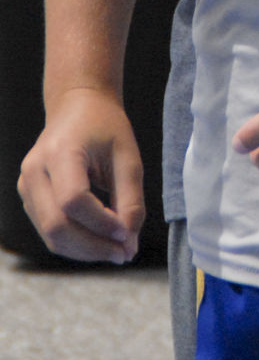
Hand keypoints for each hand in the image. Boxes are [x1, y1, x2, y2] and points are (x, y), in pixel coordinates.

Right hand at [18, 88, 143, 264]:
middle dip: (93, 246)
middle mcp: (34, 170)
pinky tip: (101, 241)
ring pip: (50, 235)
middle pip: (56, 225)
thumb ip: (130, 199)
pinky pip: (49, 231)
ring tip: (117, 251)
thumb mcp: (127, 156)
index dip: (101, 223)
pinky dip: (76, 243)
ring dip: (85, 250)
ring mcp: (26, 186)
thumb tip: (128, 244)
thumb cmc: (105, 126)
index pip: (73, 200)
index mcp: (59, 151)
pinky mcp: (29, 198)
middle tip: (125, 253)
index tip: (128, 233)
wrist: (77, 106)